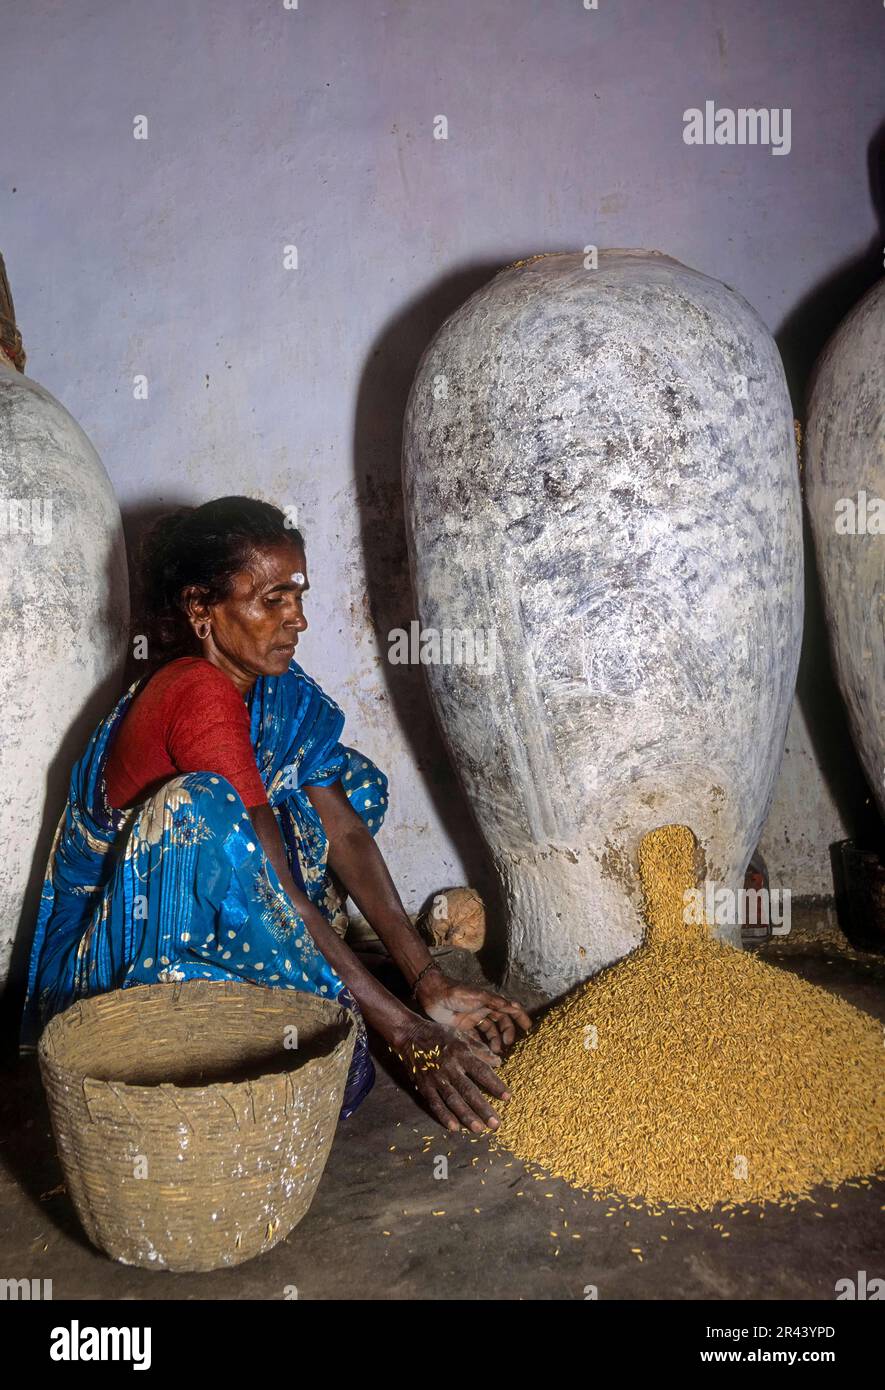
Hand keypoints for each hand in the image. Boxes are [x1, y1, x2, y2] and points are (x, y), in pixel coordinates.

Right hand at [389, 1016, 510, 1132]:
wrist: (411, 1035)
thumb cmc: (440, 1035)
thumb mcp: (462, 1036)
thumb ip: (480, 1049)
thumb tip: (499, 1062)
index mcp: (461, 1053)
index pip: (482, 1071)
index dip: (495, 1084)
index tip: (508, 1097)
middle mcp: (450, 1067)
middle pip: (468, 1090)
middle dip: (483, 1108)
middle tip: (495, 1124)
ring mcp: (436, 1078)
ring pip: (453, 1100)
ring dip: (466, 1116)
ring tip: (478, 1129)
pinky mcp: (424, 1085)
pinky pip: (435, 1103)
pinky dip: (444, 1116)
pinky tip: (454, 1128)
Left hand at [414, 969, 532, 1055]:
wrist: (432, 995)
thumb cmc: (455, 992)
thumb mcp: (476, 996)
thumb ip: (494, 1002)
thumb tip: (515, 1006)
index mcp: (490, 1001)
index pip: (510, 1010)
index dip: (520, 1018)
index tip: (529, 1030)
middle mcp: (484, 1010)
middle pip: (502, 1024)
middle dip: (508, 1034)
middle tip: (508, 1046)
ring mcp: (474, 1020)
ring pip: (491, 1033)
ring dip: (496, 1041)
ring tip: (497, 1052)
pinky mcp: (464, 1028)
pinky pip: (477, 1039)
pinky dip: (482, 1046)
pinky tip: (485, 1054)